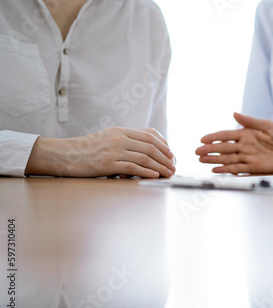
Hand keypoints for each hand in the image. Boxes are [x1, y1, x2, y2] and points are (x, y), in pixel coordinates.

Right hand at [25, 127, 175, 177]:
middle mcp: (119, 139)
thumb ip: (124, 140)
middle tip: (173, 166)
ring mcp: (114, 151)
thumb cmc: (87, 150)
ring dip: (160, 167)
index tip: (171, 154)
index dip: (163, 146)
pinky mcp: (108, 164)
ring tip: (168, 173)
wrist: (64, 155)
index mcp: (120, 131)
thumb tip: (144, 148)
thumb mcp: (107, 138)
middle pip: (150, 147)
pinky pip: (133, 168)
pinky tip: (155, 176)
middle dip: (165, 158)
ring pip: (144, 158)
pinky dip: (147, 172)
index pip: (148, 136)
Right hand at [196, 113, 272, 173]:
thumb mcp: (268, 126)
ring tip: (202, 160)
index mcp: (245, 134)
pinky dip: (226, 170)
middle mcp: (243, 146)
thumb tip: (234, 114)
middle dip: (210, 150)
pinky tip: (217, 170)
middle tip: (198, 152)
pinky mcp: (252, 168)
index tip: (203, 139)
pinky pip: (237, 169)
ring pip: (227, 159)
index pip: (226, 135)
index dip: (214, 137)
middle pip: (223, 148)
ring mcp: (247, 157)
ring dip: (214, 160)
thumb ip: (251, 121)